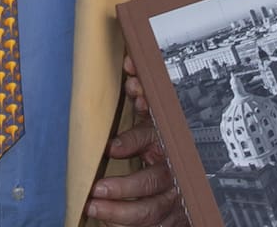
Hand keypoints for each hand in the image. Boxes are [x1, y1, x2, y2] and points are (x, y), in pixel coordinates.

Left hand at [85, 56, 185, 226]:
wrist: (181, 175)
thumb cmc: (160, 141)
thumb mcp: (151, 120)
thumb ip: (140, 100)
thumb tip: (129, 65)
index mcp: (165, 142)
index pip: (150, 140)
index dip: (132, 142)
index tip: (111, 148)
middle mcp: (171, 171)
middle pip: (152, 183)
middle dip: (124, 187)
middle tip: (97, 190)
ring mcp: (172, 198)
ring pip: (150, 210)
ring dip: (120, 212)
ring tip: (94, 208)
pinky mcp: (169, 218)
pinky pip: (150, 226)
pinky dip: (126, 225)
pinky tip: (107, 222)